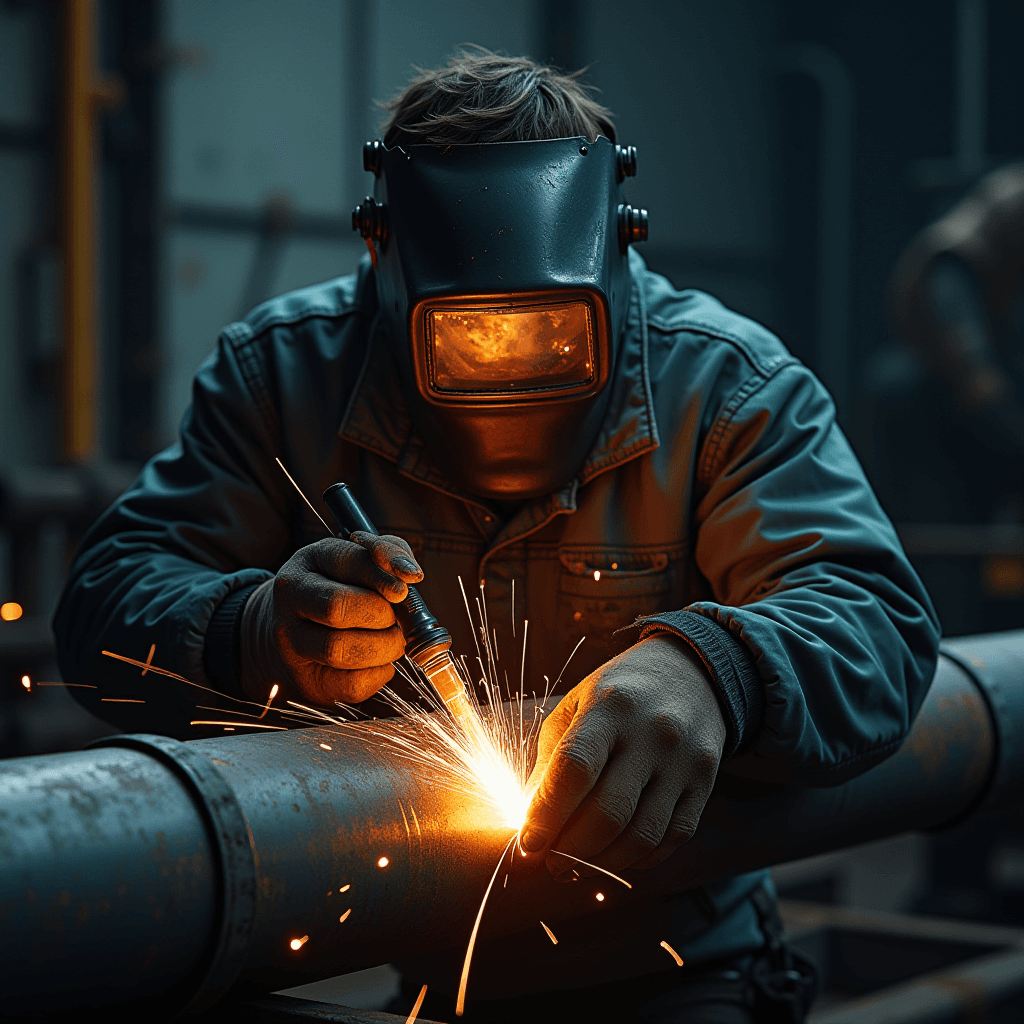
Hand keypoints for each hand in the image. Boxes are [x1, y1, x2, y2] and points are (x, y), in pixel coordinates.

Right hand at [240, 533, 421, 705]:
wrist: (296, 633)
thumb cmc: (338, 590)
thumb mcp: (357, 562)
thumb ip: (387, 554)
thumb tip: (409, 574)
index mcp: (304, 568)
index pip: (346, 563)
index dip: (382, 576)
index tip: (403, 590)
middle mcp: (289, 605)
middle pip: (338, 608)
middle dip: (381, 614)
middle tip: (394, 618)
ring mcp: (292, 647)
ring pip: (340, 650)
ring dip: (384, 646)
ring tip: (392, 639)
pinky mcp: (310, 683)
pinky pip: (352, 685)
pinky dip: (379, 673)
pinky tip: (379, 660)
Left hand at [520, 634, 725, 875]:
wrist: (692, 672)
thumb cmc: (620, 691)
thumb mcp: (577, 706)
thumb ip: (551, 761)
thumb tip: (529, 820)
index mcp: (610, 706)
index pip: (575, 769)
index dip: (546, 814)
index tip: (527, 843)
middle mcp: (652, 733)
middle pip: (608, 812)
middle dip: (570, 850)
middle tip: (549, 862)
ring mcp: (683, 760)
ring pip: (641, 835)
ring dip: (601, 863)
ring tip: (576, 866)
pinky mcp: (705, 782)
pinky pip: (672, 837)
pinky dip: (638, 858)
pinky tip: (615, 855)